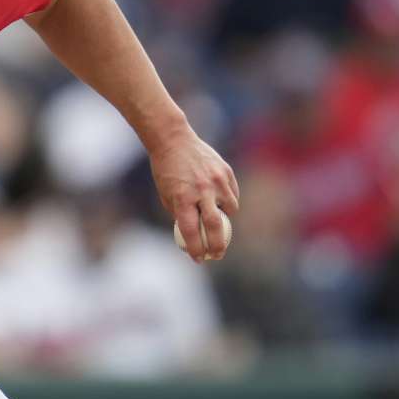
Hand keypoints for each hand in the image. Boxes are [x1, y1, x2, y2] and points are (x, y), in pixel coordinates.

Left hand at [149, 130, 239, 262]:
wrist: (173, 140)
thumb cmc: (166, 170)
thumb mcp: (166, 194)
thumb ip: (180, 213)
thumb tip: (193, 234)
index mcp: (182, 198)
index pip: (191, 231)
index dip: (195, 249)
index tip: (198, 259)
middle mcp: (201, 191)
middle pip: (216, 226)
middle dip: (218, 245)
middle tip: (217, 255)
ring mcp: (216, 181)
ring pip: (230, 209)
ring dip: (225, 219)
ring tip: (216, 219)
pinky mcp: (226, 172)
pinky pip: (232, 194)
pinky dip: (228, 201)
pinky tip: (220, 200)